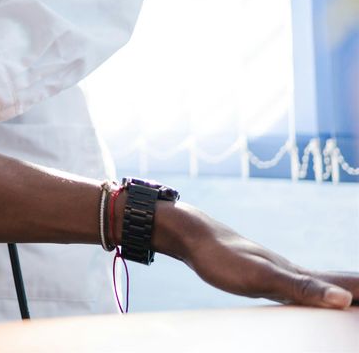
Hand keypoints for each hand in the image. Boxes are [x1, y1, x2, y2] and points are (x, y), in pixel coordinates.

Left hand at [160, 203, 356, 307]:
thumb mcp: (263, 277)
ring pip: (323, 285)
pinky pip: (301, 287)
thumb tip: (343, 300)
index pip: (349, 286)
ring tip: (355, 299)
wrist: (193, 235)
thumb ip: (301, 288)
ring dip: (345, 292)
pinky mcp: (263, 276)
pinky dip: (319, 293)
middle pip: (340, 284)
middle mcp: (295, 273)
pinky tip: (312, 295)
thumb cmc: (224, 257)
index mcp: (300, 275)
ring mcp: (280, 273)